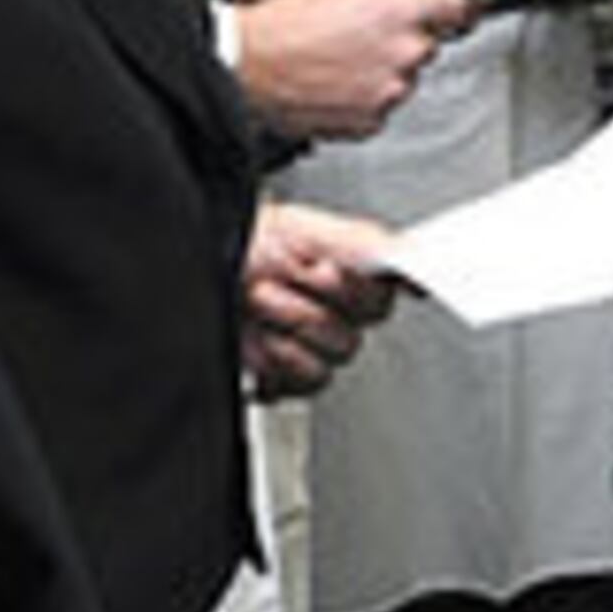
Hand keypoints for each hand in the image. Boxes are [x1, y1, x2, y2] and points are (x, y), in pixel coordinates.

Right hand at [238, 0, 462, 142]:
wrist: (246, 64)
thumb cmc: (281, 24)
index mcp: (400, 12)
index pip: (452, 7)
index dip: (439, 7)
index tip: (434, 10)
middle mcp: (403, 53)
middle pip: (425, 46)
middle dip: (402, 42)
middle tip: (365, 38)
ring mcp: (389, 92)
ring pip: (402, 79)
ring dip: (382, 73)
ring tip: (340, 63)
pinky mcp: (370, 122)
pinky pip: (379, 108)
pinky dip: (364, 100)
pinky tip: (335, 85)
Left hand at [242, 202, 400, 395]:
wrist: (202, 271)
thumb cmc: (248, 243)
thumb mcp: (308, 229)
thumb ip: (367, 243)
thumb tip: (410, 255)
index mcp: (355, 275)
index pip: (385, 295)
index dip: (352, 287)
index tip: (322, 270)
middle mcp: (342, 312)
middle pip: (358, 332)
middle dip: (311, 304)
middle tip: (282, 279)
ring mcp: (318, 345)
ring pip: (334, 358)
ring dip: (290, 326)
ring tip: (262, 304)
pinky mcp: (293, 376)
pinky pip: (308, 383)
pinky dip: (278, 359)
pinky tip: (262, 337)